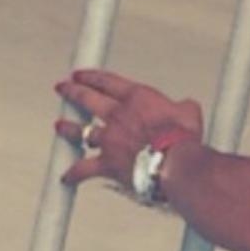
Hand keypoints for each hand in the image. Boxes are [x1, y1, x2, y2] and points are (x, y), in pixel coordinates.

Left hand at [54, 69, 202, 188]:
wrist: (174, 162)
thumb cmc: (183, 136)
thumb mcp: (189, 111)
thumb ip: (183, 105)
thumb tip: (186, 106)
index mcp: (137, 98)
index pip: (108, 81)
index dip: (92, 76)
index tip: (81, 74)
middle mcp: (117, 115)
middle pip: (87, 99)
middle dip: (72, 91)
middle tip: (63, 87)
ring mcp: (108, 139)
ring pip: (80, 131)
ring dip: (68, 128)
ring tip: (60, 125)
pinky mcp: (106, 163)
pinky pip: (83, 168)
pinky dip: (74, 173)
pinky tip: (66, 177)